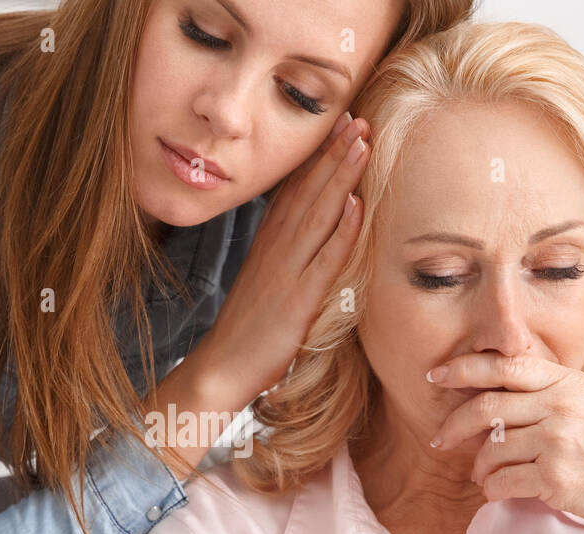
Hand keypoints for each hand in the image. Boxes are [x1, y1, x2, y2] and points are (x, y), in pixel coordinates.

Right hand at [188, 111, 370, 409]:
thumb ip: (286, 254)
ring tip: (362, 142)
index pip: (295, 189)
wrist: (222, 368)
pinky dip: (341, 233)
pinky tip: (357, 206)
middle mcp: (276, 250)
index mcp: (269, 243)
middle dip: (334, 152)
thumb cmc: (248, 329)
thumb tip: (311, 233)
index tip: (339, 121)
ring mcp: (286, 273)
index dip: (318, 154)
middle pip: (308, 192)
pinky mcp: (297, 302)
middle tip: (358, 116)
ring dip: (341, 177)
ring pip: (318, 215)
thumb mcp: (266, 281)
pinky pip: (324, 262)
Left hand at [426, 353, 583, 533]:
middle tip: (438, 439)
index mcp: (567, 383)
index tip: (435, 376)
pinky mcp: (555, 479)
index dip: (463, 369)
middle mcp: (560, 407)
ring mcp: (558, 443)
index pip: (504, 367)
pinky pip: (501, 482)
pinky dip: (491, 489)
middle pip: (486, 409)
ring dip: (478, 466)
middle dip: (453, 426)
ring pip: (490, 449)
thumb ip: (548, 392)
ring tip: (481, 475)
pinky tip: (496, 491)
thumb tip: (492, 392)